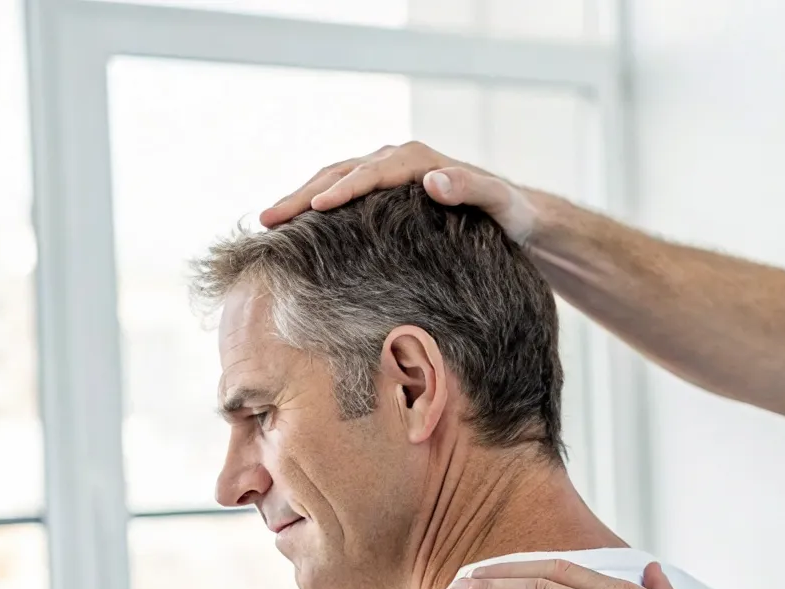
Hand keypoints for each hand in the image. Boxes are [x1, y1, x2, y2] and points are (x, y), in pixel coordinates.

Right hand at [260, 141, 543, 243]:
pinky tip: (295, 231)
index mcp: (418, 161)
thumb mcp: (498, 201)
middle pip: (341, 173)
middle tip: (268, 220)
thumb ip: (470, 188)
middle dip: (302, 196)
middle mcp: (398, 161)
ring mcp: (388, 175)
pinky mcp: (384, 193)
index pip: (370, 173)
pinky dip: (316, 208)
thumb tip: (433, 180)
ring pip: (334, 181)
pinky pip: (342, 195)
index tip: (314, 209)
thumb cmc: (509, 213)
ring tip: (268, 224)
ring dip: (301, 201)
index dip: (341, 190)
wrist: (516, 215)